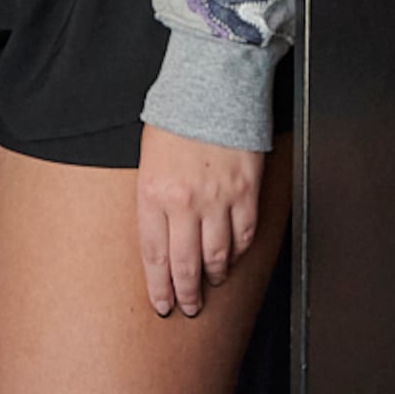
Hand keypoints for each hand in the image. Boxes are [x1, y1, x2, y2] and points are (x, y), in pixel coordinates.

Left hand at [137, 126, 264, 318]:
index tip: (162, 304)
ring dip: (213, 276)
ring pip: (217, 256)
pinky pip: (244, 234)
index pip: (154, 256)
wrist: (212, 86)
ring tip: (211, 284)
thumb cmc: (176, 118)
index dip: (159, 287)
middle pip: (186, 265)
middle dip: (186, 294)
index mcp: (153, 194)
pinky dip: (239, 251)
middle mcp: (185, 203)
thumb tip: (161, 239)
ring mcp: (219, 199)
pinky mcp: (246, 191)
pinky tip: (233, 256)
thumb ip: (153, 200)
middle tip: (188, 307)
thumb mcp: (148, 161)